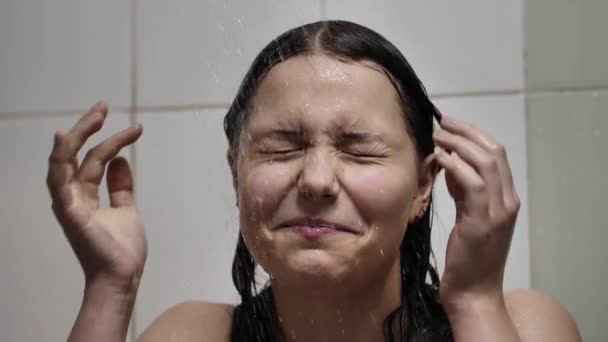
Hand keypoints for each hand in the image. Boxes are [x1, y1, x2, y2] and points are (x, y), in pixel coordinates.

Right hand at [46, 101, 145, 292]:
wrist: (123, 276)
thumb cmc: (122, 249)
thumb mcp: (126, 209)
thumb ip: (121, 186)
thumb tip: (122, 160)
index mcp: (85, 196)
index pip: (95, 160)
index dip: (114, 142)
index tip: (137, 129)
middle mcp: (73, 196)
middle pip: (75, 154)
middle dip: (88, 128)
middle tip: (103, 106)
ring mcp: (68, 203)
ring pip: (63, 160)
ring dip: (77, 135)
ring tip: (96, 114)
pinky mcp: (68, 210)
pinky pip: (58, 179)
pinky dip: (59, 158)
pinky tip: (63, 138)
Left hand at [431, 115, 519, 307]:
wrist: (474, 291)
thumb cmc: (468, 255)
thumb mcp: (467, 215)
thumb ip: (463, 190)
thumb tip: (449, 162)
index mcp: (507, 199)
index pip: (496, 154)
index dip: (474, 135)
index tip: (451, 125)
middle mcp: (508, 202)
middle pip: (494, 152)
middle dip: (467, 132)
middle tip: (442, 124)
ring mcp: (498, 212)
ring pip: (485, 162)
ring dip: (459, 144)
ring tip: (438, 137)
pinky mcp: (482, 222)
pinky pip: (473, 184)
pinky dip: (456, 166)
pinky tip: (440, 160)